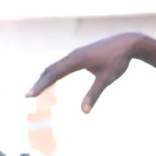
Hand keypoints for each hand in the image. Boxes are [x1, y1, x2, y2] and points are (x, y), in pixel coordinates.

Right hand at [25, 33, 143, 112]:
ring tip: (36, 89)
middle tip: (28, 96)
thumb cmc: (118, 60)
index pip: (54, 74)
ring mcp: (76, 53)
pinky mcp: (81, 54)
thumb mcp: (107, 79)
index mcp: (77, 60)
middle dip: (39, 83)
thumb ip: (94, 94)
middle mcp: (74, 55)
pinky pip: (63, 63)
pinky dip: (54, 71)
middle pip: (51, 69)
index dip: (41, 85)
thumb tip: (84, 112)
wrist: (127, 43)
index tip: (29, 95)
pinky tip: (52, 77)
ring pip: (56, 65)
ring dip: (45, 77)